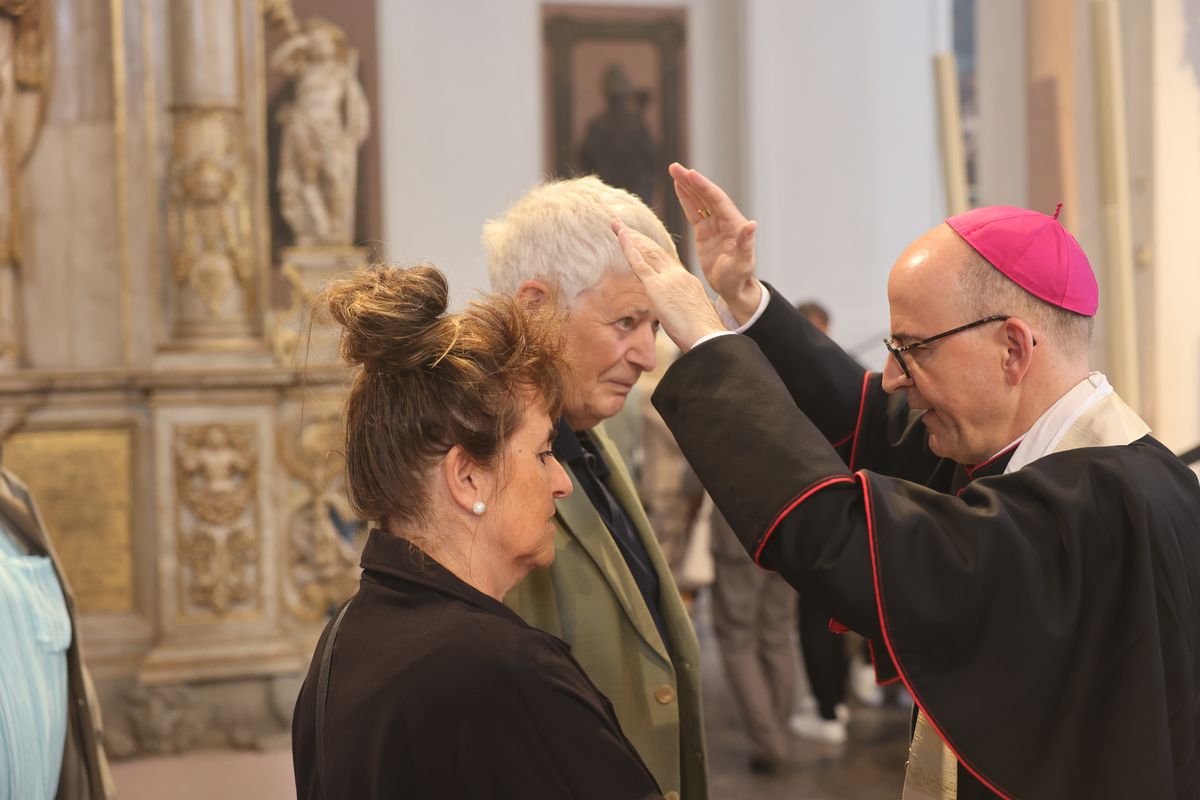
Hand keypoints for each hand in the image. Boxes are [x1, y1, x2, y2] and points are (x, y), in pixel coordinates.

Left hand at [612, 220, 724, 351]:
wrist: (709, 337)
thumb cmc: (704, 335)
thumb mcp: (692, 317)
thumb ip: (681, 310)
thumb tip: (675, 316)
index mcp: (688, 281)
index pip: (667, 261)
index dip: (654, 250)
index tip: (644, 242)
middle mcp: (678, 275)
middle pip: (656, 252)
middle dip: (640, 238)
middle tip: (625, 227)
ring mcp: (668, 279)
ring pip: (647, 252)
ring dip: (631, 237)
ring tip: (618, 225)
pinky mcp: (657, 287)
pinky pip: (639, 263)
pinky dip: (629, 247)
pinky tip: (620, 235)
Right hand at [669, 162, 760, 323]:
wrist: (733, 288)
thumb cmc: (739, 278)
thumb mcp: (742, 263)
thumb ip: (745, 244)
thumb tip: (752, 224)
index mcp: (734, 225)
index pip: (717, 200)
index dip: (704, 187)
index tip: (690, 174)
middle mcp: (725, 221)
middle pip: (706, 196)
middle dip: (691, 181)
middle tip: (675, 167)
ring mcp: (714, 225)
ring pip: (699, 201)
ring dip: (687, 186)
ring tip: (674, 171)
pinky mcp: (705, 232)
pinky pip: (694, 212)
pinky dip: (686, 200)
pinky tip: (678, 188)